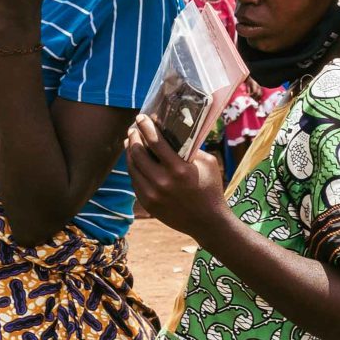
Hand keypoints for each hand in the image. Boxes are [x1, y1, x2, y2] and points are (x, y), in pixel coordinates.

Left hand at [124, 115, 228, 240]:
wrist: (208, 222)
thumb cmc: (210, 188)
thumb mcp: (207, 163)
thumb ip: (191, 148)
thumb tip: (175, 131)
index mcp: (179, 169)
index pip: (155, 142)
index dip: (146, 126)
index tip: (141, 117)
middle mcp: (163, 182)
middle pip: (138, 153)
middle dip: (133, 137)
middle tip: (133, 129)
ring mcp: (152, 194)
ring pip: (132, 167)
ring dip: (129, 152)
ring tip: (130, 142)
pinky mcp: (147, 203)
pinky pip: (135, 181)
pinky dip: (133, 168)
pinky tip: (134, 161)